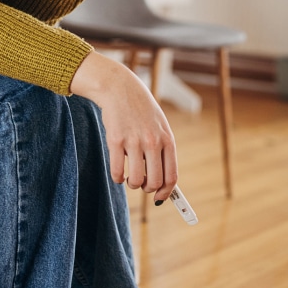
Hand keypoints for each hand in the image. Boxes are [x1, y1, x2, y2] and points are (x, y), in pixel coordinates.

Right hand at [70, 51, 177, 202]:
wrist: (121, 89)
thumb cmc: (142, 111)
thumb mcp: (160, 127)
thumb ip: (163, 151)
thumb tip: (164, 182)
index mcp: (167, 140)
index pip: (172, 176)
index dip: (166, 192)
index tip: (159, 198)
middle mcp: (153, 142)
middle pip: (154, 182)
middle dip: (148, 189)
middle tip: (142, 183)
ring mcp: (134, 141)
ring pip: (136, 181)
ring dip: (132, 184)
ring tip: (129, 176)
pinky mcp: (115, 140)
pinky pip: (117, 172)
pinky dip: (117, 178)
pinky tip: (118, 172)